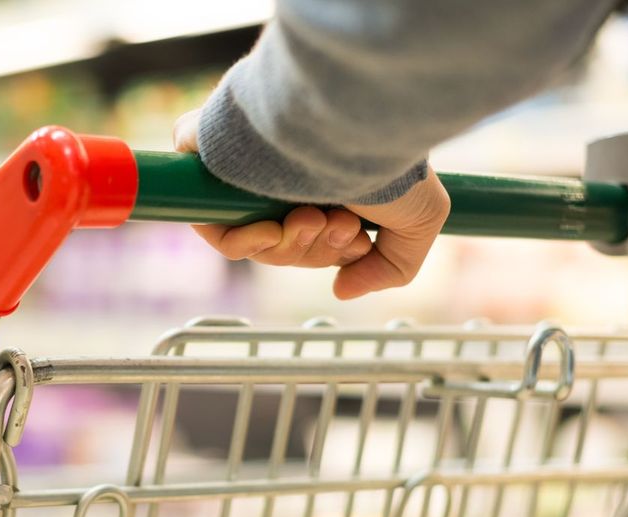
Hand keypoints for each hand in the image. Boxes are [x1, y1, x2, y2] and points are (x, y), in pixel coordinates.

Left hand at [174, 108, 450, 299]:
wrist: (353, 116)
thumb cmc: (390, 159)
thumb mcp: (420, 221)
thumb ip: (391, 267)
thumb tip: (341, 289)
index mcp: (324, 177)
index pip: (310, 237)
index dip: (329, 252)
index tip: (356, 241)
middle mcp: (283, 169)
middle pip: (281, 245)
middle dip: (314, 250)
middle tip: (339, 226)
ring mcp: (245, 165)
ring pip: (251, 240)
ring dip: (287, 246)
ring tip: (315, 218)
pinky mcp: (208, 157)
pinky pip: (210, 222)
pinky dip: (243, 241)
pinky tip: (274, 229)